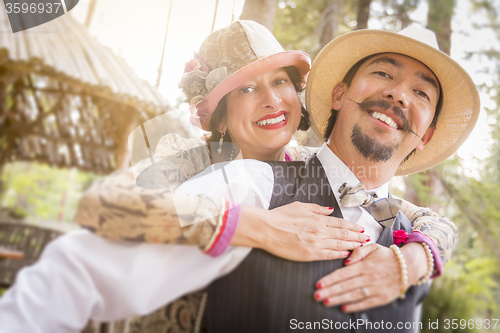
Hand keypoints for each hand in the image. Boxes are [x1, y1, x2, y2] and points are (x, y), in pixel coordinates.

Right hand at [232, 202, 368, 261]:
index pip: (341, 224)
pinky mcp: (309, 254)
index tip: (361, 229)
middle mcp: (320, 231)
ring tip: (362, 247)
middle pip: (344, 235)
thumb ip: (317, 209)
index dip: (353, 227)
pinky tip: (346, 255)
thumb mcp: (300, 206)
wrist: (267, 229)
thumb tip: (330, 210)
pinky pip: (329, 255)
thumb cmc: (280, 217)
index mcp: (317, 219)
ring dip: (352, 246)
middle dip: (357, 237)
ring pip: (339, 246)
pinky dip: (339, 255)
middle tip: (367, 239)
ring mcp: (315, 244)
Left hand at [313, 242, 427, 311]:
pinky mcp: (382, 298)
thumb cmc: (386, 255)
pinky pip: (366, 303)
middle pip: (345, 286)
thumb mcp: (372, 247)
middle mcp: (369, 277)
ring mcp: (375, 289)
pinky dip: (355, 307)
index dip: (330, 279)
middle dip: (330, 291)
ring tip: (326, 302)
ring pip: (353, 295)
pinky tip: (344, 308)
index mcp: (365, 265)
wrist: (408, 266)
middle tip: (316, 296)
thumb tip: (346, 261)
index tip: (318, 284)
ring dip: (339, 300)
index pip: (343, 273)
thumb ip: (358, 251)